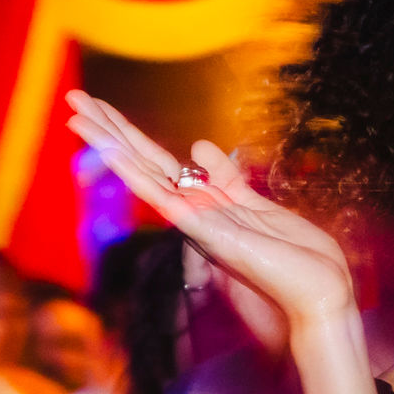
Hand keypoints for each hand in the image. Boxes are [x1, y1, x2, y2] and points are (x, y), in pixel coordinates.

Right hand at [69, 93, 358, 342]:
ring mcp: (196, 222)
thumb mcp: (258, 205)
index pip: (159, 162)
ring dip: (108, 144)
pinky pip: (163, 198)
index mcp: (206, 204)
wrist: (319, 295)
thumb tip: (196, 145)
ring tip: (76, 115)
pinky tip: (112, 151)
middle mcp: (193, 212)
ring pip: (143, 176)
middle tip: (74, 98)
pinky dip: (136, 174)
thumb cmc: (296, 260)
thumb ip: (226, 178)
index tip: (102, 107)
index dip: (130, 134)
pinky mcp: (206, 232)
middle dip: (109, 130)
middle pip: (143, 163)